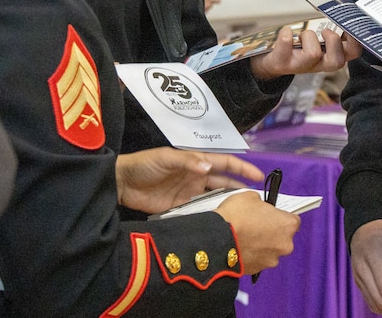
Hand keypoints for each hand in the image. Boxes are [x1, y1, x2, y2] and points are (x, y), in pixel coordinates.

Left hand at [115, 149, 264, 214]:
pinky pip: (201, 212)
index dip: (242, 169)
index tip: (258, 176)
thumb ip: (188, 161)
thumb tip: (210, 167)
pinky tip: (222, 223)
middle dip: (241, 188)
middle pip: (224, 183)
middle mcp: (198, 177)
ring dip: (229, 204)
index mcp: (196, 162)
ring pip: (215, 198)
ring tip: (245, 214)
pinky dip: (212, 215)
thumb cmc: (145, 164)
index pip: (224, 164)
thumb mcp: (166, 158)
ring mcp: (190, 194)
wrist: (123, 183)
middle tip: (258, 201)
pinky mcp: (181, 209)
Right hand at [214, 191, 299, 274]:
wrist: (218, 241)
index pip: (293, 220)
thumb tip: (259, 207)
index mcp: (288, 225)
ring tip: (246, 236)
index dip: (280, 216)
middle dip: (272, 232)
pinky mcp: (258, 270)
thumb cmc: (236, 217)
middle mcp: (285, 245)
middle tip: (256, 225)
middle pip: (283, 237)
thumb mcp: (250, 197)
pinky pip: (259, 260)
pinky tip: (241, 246)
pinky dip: (253, 255)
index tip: (271, 215)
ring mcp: (272, 260)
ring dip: (262, 244)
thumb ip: (261, 203)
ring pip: (271, 250)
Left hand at [249, 26, 360, 80]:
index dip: (355, 40)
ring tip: (301, 35)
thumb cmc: (299, 46)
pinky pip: (287, 46)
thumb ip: (332, 31)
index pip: (353, 53)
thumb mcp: (318, 40)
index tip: (349, 26)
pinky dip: (286, 34)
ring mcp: (300, 66)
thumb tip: (344, 12)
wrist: (272, 63)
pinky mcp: (283, 62)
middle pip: (337, 61)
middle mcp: (319, 65)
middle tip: (324, 31)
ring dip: (308, 36)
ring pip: (313, 54)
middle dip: (333, 41)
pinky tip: (287, 31)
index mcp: (331, 56)